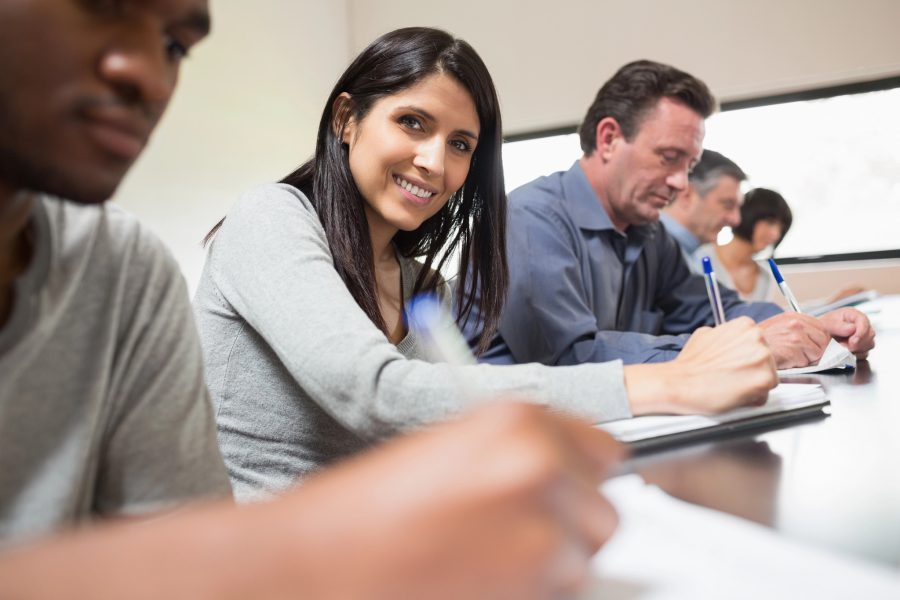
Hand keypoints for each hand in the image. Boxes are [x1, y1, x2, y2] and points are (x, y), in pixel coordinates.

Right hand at [297, 402, 623, 599]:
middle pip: (603, 509)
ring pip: (583, 558)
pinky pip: (562, 594)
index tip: (567, 487)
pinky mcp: (536, 589)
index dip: (580, 473)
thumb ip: (518, 452)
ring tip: (487, 562)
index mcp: (518, 421)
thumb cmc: (368, 510)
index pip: (603, 448)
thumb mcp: (451, 449)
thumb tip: (568, 473)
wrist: (323, 565)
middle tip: (516, 534)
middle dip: (569, 525)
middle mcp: (540, 467)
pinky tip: (482, 584)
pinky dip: (533, 594)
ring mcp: (542, 532)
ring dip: (551, 566)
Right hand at [625, 317, 776, 414]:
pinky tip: (733, 395)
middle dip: (751, 371)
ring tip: (730, 386)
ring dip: (752, 384)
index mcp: (745, 325)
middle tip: (730, 378)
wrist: (679, 382)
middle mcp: (758, 337)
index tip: (734, 366)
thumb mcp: (705, 335)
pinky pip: (765, 394)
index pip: (758, 345)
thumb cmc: (689, 364)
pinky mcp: (764, 379)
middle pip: (766, 360)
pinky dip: (752, 399)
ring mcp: (763, 357)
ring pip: (768, 377)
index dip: (745, 359)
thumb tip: (730, 344)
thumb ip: (725, 337)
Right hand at [759, 312, 829, 368]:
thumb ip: (799, 326)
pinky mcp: (793, 352)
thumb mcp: (780, 324)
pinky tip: (785, 359)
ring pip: (817, 353)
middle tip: (802, 351)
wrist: (748, 347)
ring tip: (791, 354)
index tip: (814, 343)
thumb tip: (816, 335)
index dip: (819, 338)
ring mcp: (796, 338)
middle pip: (823, 340)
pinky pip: (805, 362)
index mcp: (794, 317)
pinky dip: (797, 364)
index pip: (822, 327)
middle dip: (815, 348)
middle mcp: (796, 325)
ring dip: (806, 357)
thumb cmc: (763, 339)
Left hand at [818, 307, 874, 358]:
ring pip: (869, 344)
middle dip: (858, 342)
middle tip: (845, 345)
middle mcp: (861, 324)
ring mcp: (863, 335)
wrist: (821, 335)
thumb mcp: (828, 323)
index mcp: (854, 315)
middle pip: (869, 334)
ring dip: (857, 348)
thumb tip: (852, 329)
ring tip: (844, 346)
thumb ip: (839, 326)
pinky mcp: (862, 344)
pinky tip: (848, 351)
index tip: (852, 341)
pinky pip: (866, 351)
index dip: (860, 333)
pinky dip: (857, 354)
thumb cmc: (825, 326)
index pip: (864, 322)